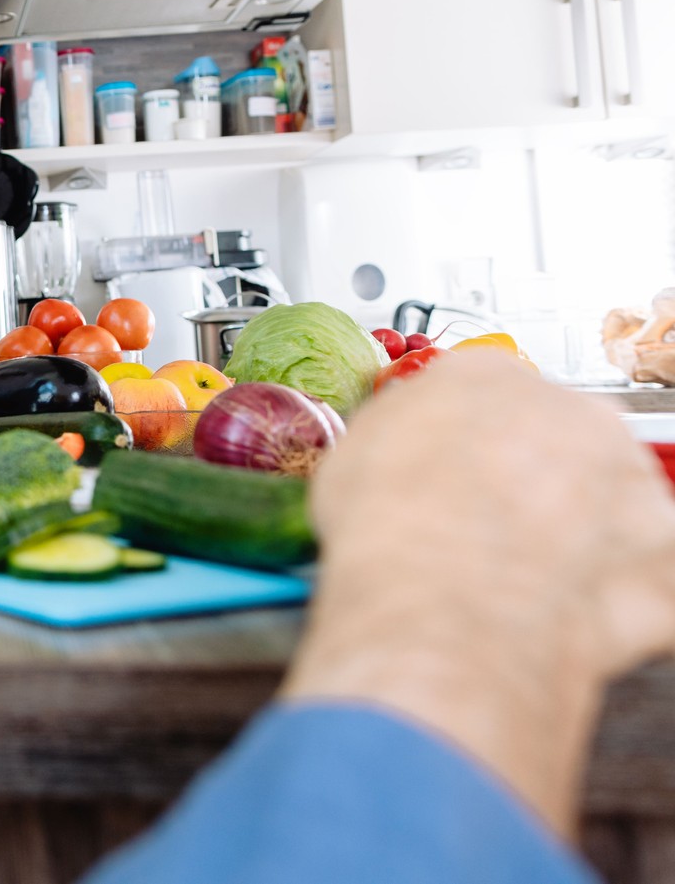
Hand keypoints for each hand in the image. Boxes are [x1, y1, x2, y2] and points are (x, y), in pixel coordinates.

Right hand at [284, 352, 674, 833]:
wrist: (442, 602)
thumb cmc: (393, 528)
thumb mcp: (354, 458)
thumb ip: (395, 445)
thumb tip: (394, 464)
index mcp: (489, 376)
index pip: (488, 395)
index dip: (469, 444)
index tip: (455, 474)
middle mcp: (571, 413)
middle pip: (562, 442)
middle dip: (536, 485)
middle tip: (489, 532)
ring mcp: (629, 483)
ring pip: (615, 507)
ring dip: (583, 540)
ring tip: (524, 586)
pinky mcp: (664, 556)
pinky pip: (650, 579)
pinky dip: (618, 600)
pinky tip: (569, 620)